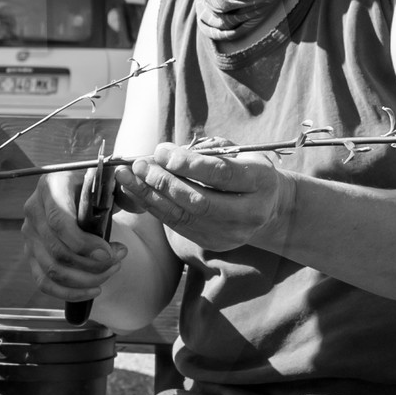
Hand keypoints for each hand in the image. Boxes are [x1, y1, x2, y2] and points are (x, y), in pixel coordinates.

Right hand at [22, 170, 128, 300]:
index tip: (111, 253)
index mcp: (51, 186)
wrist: (75, 189)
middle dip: (93, 265)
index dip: (84, 244)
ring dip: (86, 279)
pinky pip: (44, 282)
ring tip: (111, 270)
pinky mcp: (31, 253)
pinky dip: (69, 292)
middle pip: (58, 251)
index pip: (59, 222)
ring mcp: (29, 233)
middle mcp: (34, 210)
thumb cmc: (94, 186)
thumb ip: (125, 191)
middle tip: (118, 261)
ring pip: (52, 270)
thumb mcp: (109, 181)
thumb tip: (135, 204)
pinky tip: (94, 290)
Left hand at [116, 142, 294, 251]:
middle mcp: (248, 213)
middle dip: (163, 182)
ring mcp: (230, 233)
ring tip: (128, 178)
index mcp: (261, 182)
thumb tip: (164, 153)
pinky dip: (154, 207)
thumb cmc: (247, 171)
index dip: (188, 164)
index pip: (221, 175)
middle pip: (199, 201)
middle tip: (139, 165)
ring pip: (183, 216)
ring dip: (150, 196)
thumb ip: (206, 151)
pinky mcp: (212, 243)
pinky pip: (177, 225)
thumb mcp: (239, 153)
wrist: (267, 208)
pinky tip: (137, 192)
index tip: (161, 151)